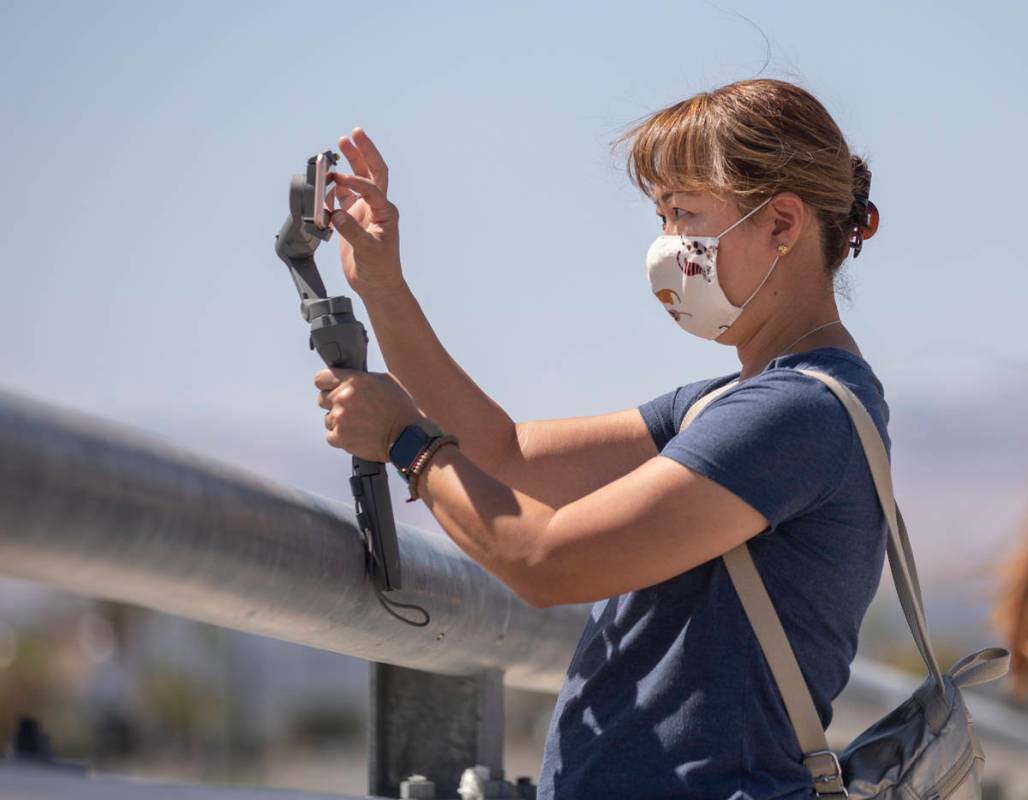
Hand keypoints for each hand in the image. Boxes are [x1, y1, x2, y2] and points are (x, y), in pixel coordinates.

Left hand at [315, 367, 427, 462]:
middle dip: (333, 404)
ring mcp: (340, 418)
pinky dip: (341, 437)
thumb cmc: (400, 408)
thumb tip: (349, 378)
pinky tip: (357, 435)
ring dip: (339, 422)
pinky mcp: (340, 437)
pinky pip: (331, 436)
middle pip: (321, 399)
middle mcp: (343, 397)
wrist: (407, 436)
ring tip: (359, 425)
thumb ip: (361, 378)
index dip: (327, 384)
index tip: (332, 389)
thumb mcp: (385, 381)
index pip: (321, 378)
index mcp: (353, 380)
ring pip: (327, 419)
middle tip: (352, 410)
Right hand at [325, 128, 406, 300]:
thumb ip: (352, 231)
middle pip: (372, 172)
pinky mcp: (352, 220)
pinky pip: (342, 198)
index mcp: (386, 211)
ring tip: (334, 151)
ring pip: (356, 182)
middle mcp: (377, 207)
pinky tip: (325, 189)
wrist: (376, 285)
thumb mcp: (369, 251)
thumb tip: (337, 214)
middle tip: (352, 134)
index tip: (339, 179)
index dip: (356, 181)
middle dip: (362, 152)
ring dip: (347, 166)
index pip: (373, 186)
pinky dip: (332, 191)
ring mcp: (365, 212)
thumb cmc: (380, 269)